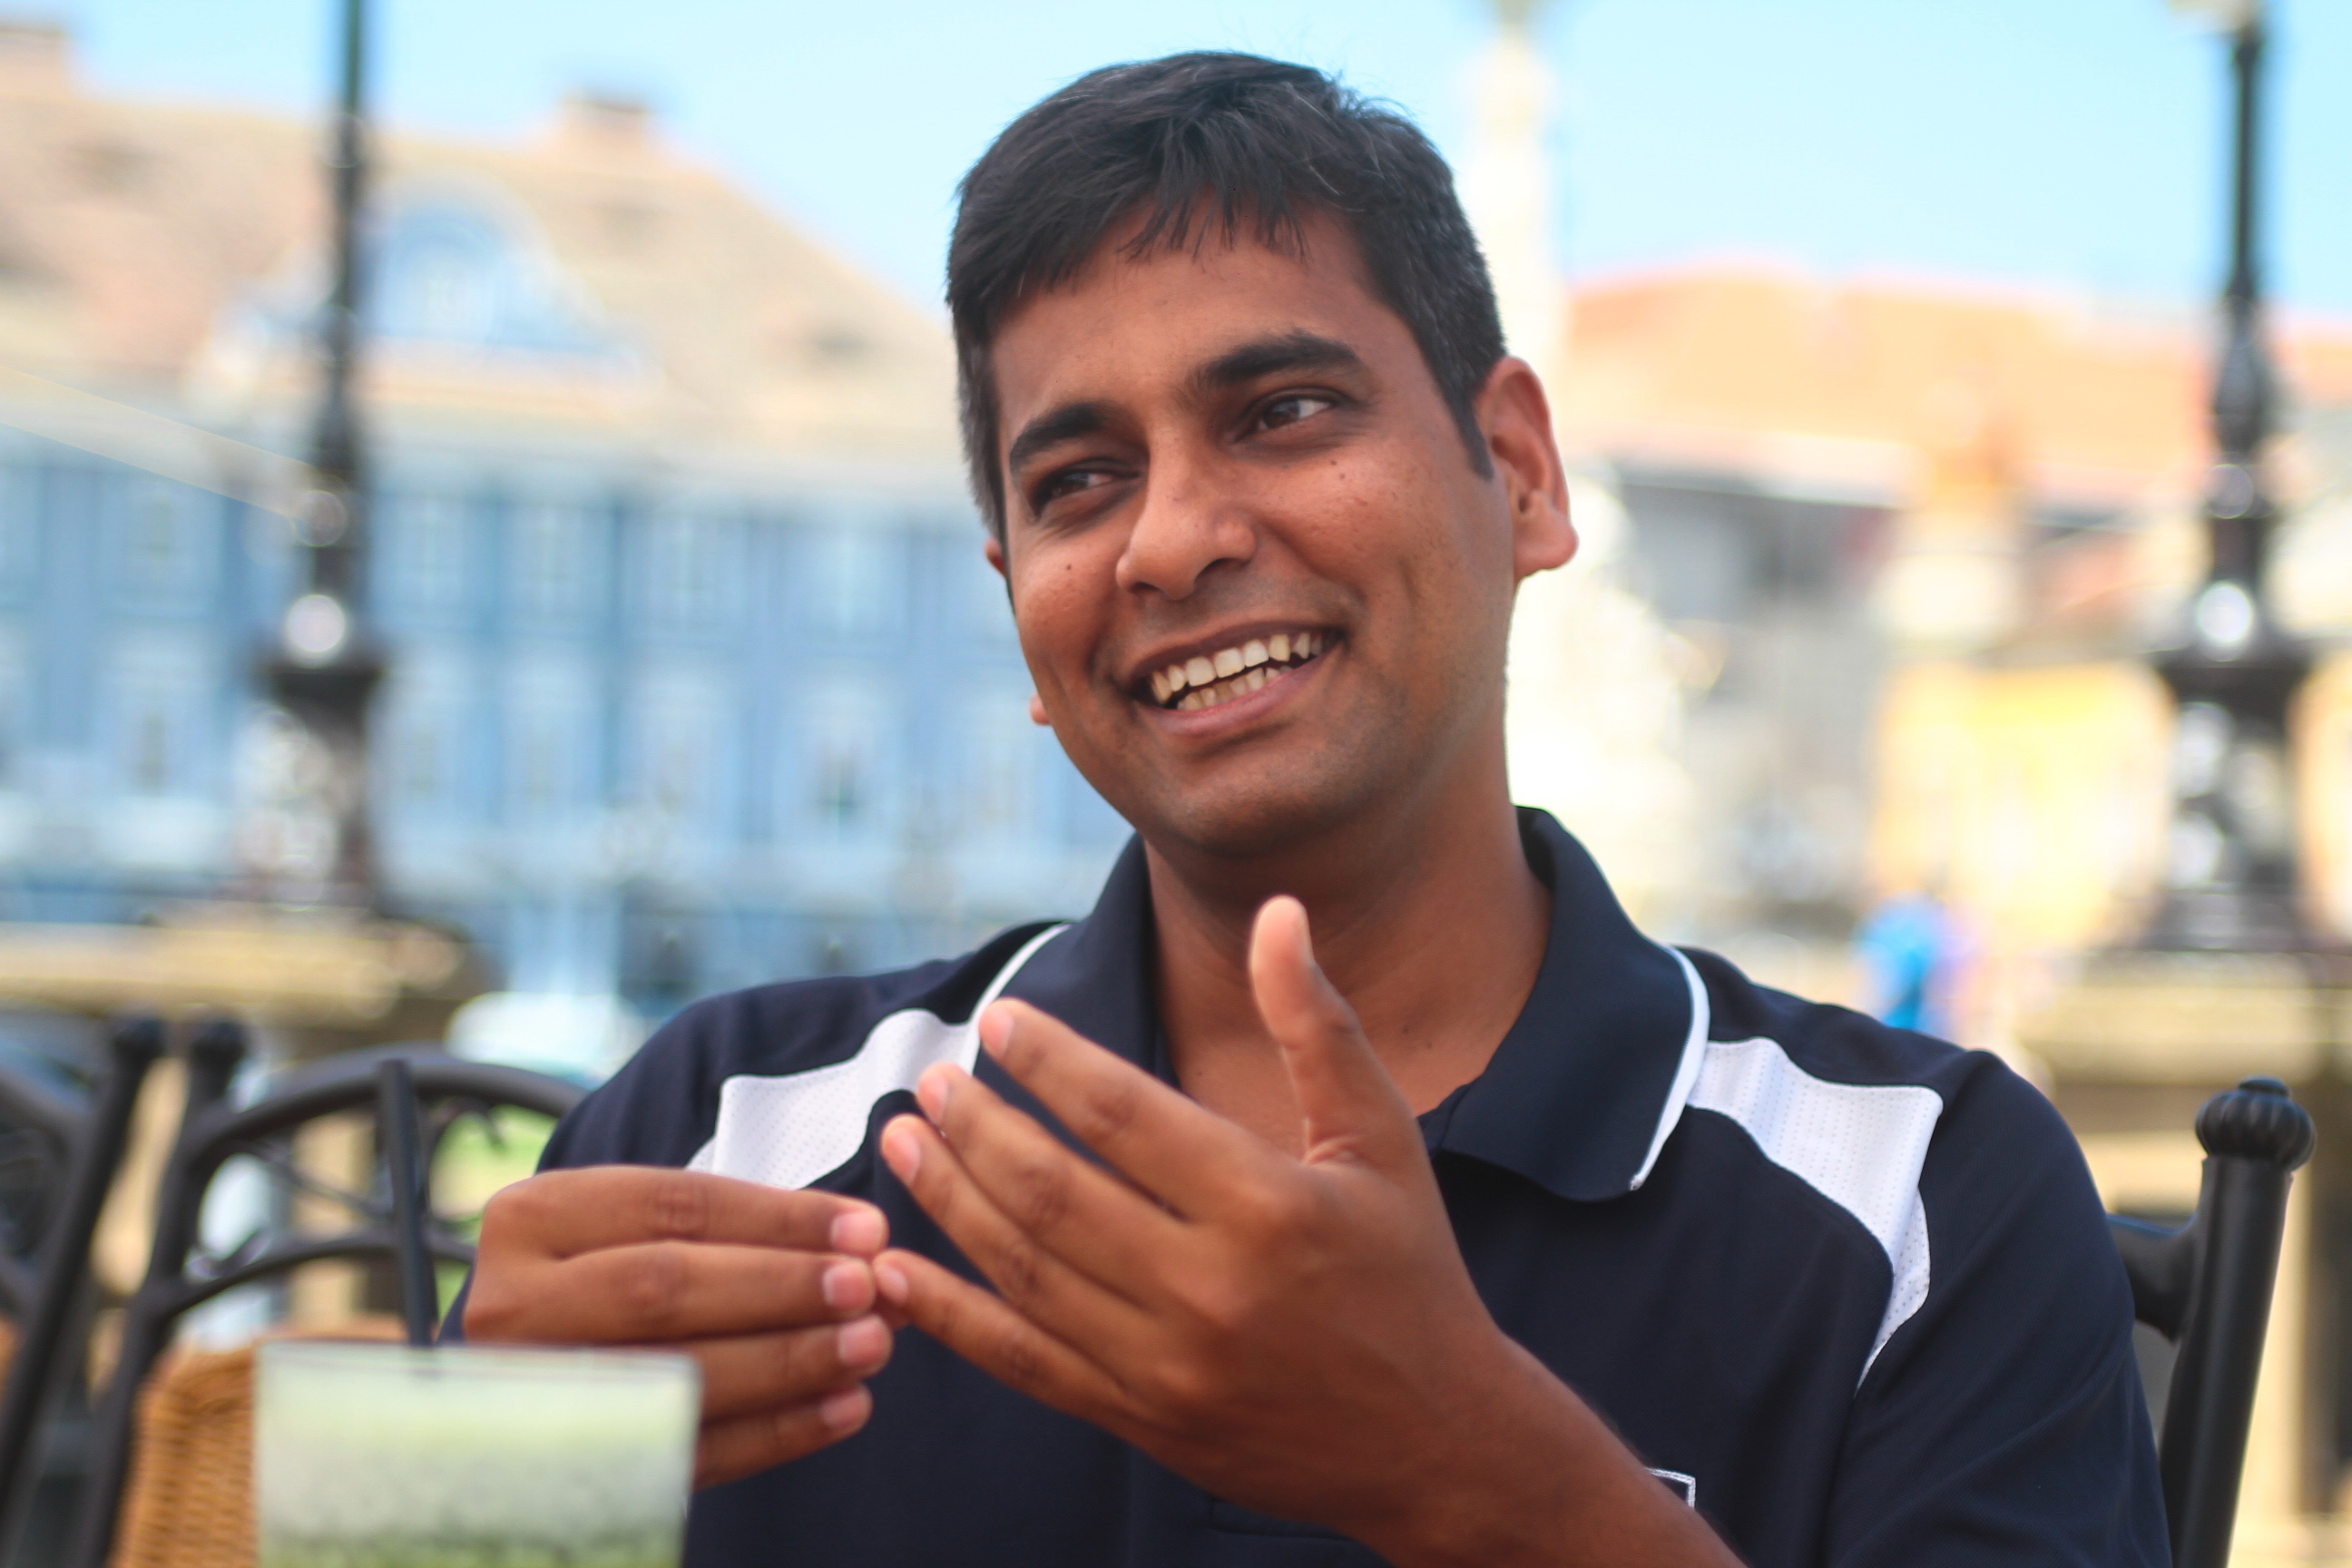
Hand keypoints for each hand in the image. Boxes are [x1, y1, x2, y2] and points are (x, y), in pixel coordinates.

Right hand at [467, 1166, 894, 1487]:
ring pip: (679, 1372)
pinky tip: (842, 1407)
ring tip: (871, 1345)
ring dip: (791, 1359)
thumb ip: (731, 1232)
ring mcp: (534, 1393)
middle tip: (870, 1289)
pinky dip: (776, 1432)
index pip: (673, 1204)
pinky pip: (688, 1451)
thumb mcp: (631, 1234)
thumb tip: (865, 1241)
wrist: (515, 1397)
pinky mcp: (569, 1466)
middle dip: (783, 1286)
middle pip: (667, 1285)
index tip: (866, 1230)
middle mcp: (514, 1303)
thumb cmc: (601, 1285)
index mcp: (533, 1218)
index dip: (778, 1217)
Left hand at [873, 897, 1735, 1567]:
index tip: (999, 1022)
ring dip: (950, 1200)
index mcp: (1270, 1205)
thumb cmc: (1407, 1269)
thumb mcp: (1383, 1138)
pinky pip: (1024, 1362)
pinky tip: (899, 1270)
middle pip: (1055, 1192)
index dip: (1049, 1059)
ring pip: (1026, 1272)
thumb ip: (1318, 1026)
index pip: (1125, 1114)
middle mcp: (1212, 1288)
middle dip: (977, 1128)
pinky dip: (951, 1317)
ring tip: (902, 1141)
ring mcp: (1169, 1365)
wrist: (1435, 1442)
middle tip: (933, 1082)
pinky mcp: (1142, 1420)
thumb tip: (1279, 912)